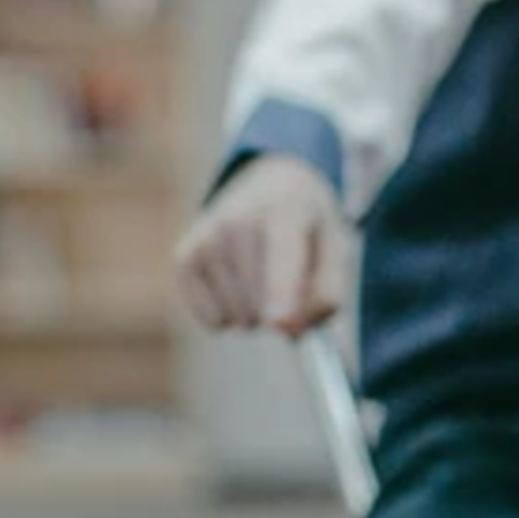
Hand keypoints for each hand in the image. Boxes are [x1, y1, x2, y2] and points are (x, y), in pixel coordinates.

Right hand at [174, 154, 355, 337]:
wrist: (266, 187)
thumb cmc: (306, 227)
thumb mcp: (335, 248)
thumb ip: (328, 293)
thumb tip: (291, 330)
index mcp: (285, 210)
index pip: (281, 258)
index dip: (280, 293)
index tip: (281, 322)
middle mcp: (237, 220)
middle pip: (260, 304)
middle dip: (281, 311)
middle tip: (287, 277)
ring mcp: (206, 239)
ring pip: (237, 317)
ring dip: (255, 313)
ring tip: (260, 275)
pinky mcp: (183, 258)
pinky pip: (213, 322)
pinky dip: (228, 316)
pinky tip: (235, 282)